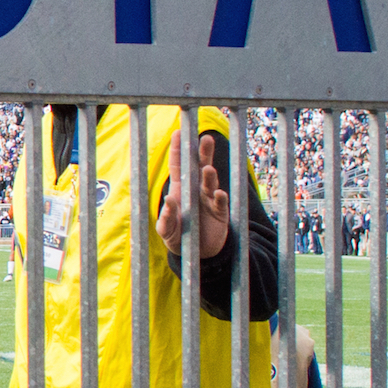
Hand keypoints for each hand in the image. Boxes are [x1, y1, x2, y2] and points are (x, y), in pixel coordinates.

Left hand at [154, 126, 234, 258]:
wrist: (198, 255)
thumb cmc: (179, 238)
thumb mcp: (167, 231)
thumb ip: (166, 218)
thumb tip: (168, 200)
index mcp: (181, 189)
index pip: (179, 165)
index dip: (179, 149)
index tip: (178, 132)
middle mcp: (197, 189)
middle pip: (199, 166)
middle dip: (202, 152)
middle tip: (204, 138)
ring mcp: (209, 199)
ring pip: (211, 183)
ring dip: (209, 176)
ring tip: (207, 169)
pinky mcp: (221, 213)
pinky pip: (220, 203)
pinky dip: (219, 198)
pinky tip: (218, 194)